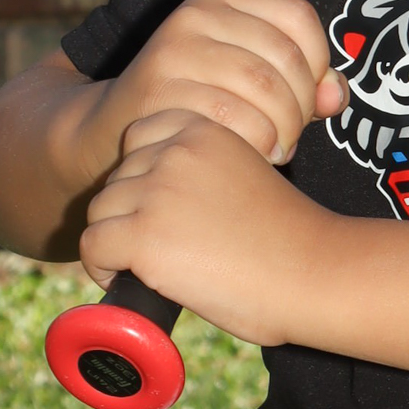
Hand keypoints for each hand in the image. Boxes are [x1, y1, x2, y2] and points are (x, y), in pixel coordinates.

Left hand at [78, 111, 331, 345]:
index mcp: (203, 129)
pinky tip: (137, 279)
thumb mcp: (245, 173)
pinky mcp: (143, 235)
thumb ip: (203, 171)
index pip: (138, 138)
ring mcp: (156, 191)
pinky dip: (105, 268)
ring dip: (118, 240)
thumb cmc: (289, 237)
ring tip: (156, 266)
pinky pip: (93, 246)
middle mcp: (175, 151)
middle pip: (116, 178)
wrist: (315, 273)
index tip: (166, 208)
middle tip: (169, 246)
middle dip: (131, 212)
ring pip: (99, 212)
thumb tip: (159, 200)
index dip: (144, 176)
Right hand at [83, 0, 342, 174]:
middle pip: (287, 59)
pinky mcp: (160, 90)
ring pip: (265, 91)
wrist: (112, 130)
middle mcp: (196, 15)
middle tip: (292, 136)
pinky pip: (236, 121)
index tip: (309, 96)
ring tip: (276, 148)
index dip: (318, 61)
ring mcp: (174, 50)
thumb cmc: (194, 104)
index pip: (298, 15)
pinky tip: (251, 156)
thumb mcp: (246, 78)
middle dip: (301, 108)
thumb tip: (335, 96)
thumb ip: (300, 82)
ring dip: (283, 130)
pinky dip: (257, 145)